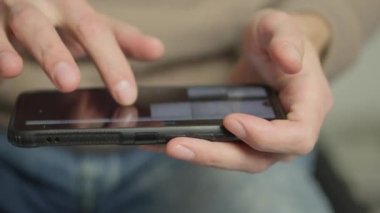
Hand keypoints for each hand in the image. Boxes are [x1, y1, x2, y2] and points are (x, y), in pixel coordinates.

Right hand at [0, 0, 163, 104]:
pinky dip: (0, 53)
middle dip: (91, 55)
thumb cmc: (55, 15)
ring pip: (30, 24)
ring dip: (48, 52)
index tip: (128, 95)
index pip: (100, 32)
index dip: (115, 63)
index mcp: (75, 8)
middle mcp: (49, 4)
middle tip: (87, 86)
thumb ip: (119, 39)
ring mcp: (17, 9)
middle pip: (76, 25)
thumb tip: (157, 50)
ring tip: (63, 80)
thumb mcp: (87, 26)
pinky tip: (7, 70)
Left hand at [163, 10, 332, 172]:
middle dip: (219, 155)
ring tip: (171, 146)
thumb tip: (290, 61)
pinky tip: (172, 142)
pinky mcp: (248, 137)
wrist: (271, 50)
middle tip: (179, 145)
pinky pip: (228, 150)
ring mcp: (269, 138)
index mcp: (311, 104)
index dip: (266, 137)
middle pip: (260, 158)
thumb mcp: (281, 26)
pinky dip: (202, 149)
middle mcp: (292, 129)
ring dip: (205, 156)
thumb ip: (286, 39)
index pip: (297, 136)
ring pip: (240, 160)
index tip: (231, 120)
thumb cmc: (278, 38)